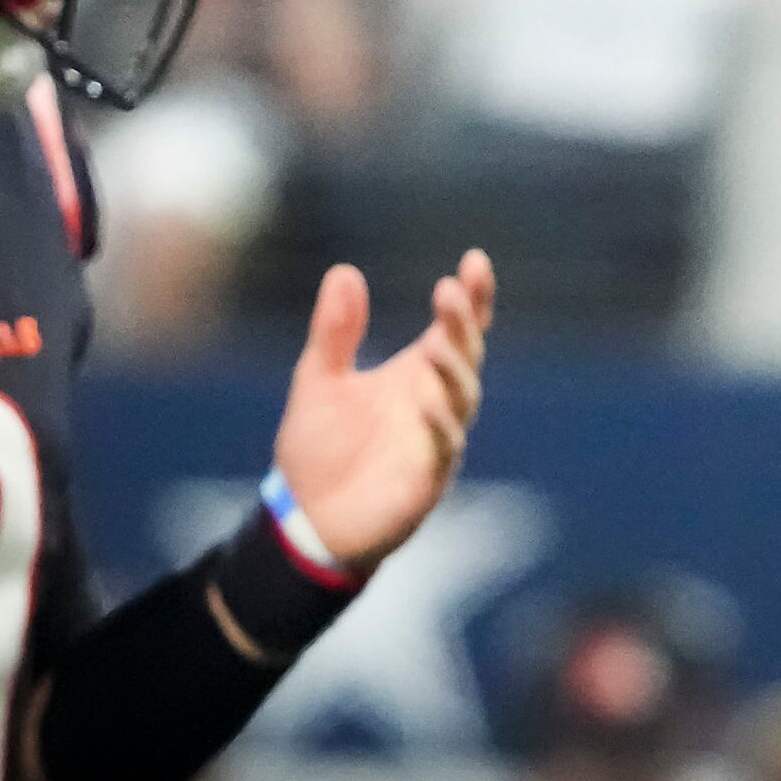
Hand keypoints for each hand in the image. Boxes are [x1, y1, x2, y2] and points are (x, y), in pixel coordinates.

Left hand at [273, 251, 495, 572]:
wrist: (305, 520)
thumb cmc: (320, 448)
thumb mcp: (318, 380)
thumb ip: (335, 331)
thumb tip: (343, 270)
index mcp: (417, 373)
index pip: (456, 328)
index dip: (472, 297)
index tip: (475, 260)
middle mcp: (436, 401)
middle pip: (464, 355)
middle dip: (462, 323)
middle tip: (448, 291)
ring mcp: (436, 439)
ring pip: (461, 399)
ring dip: (452, 371)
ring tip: (436, 343)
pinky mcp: (427, 479)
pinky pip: (443, 448)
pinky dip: (440, 426)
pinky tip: (426, 403)